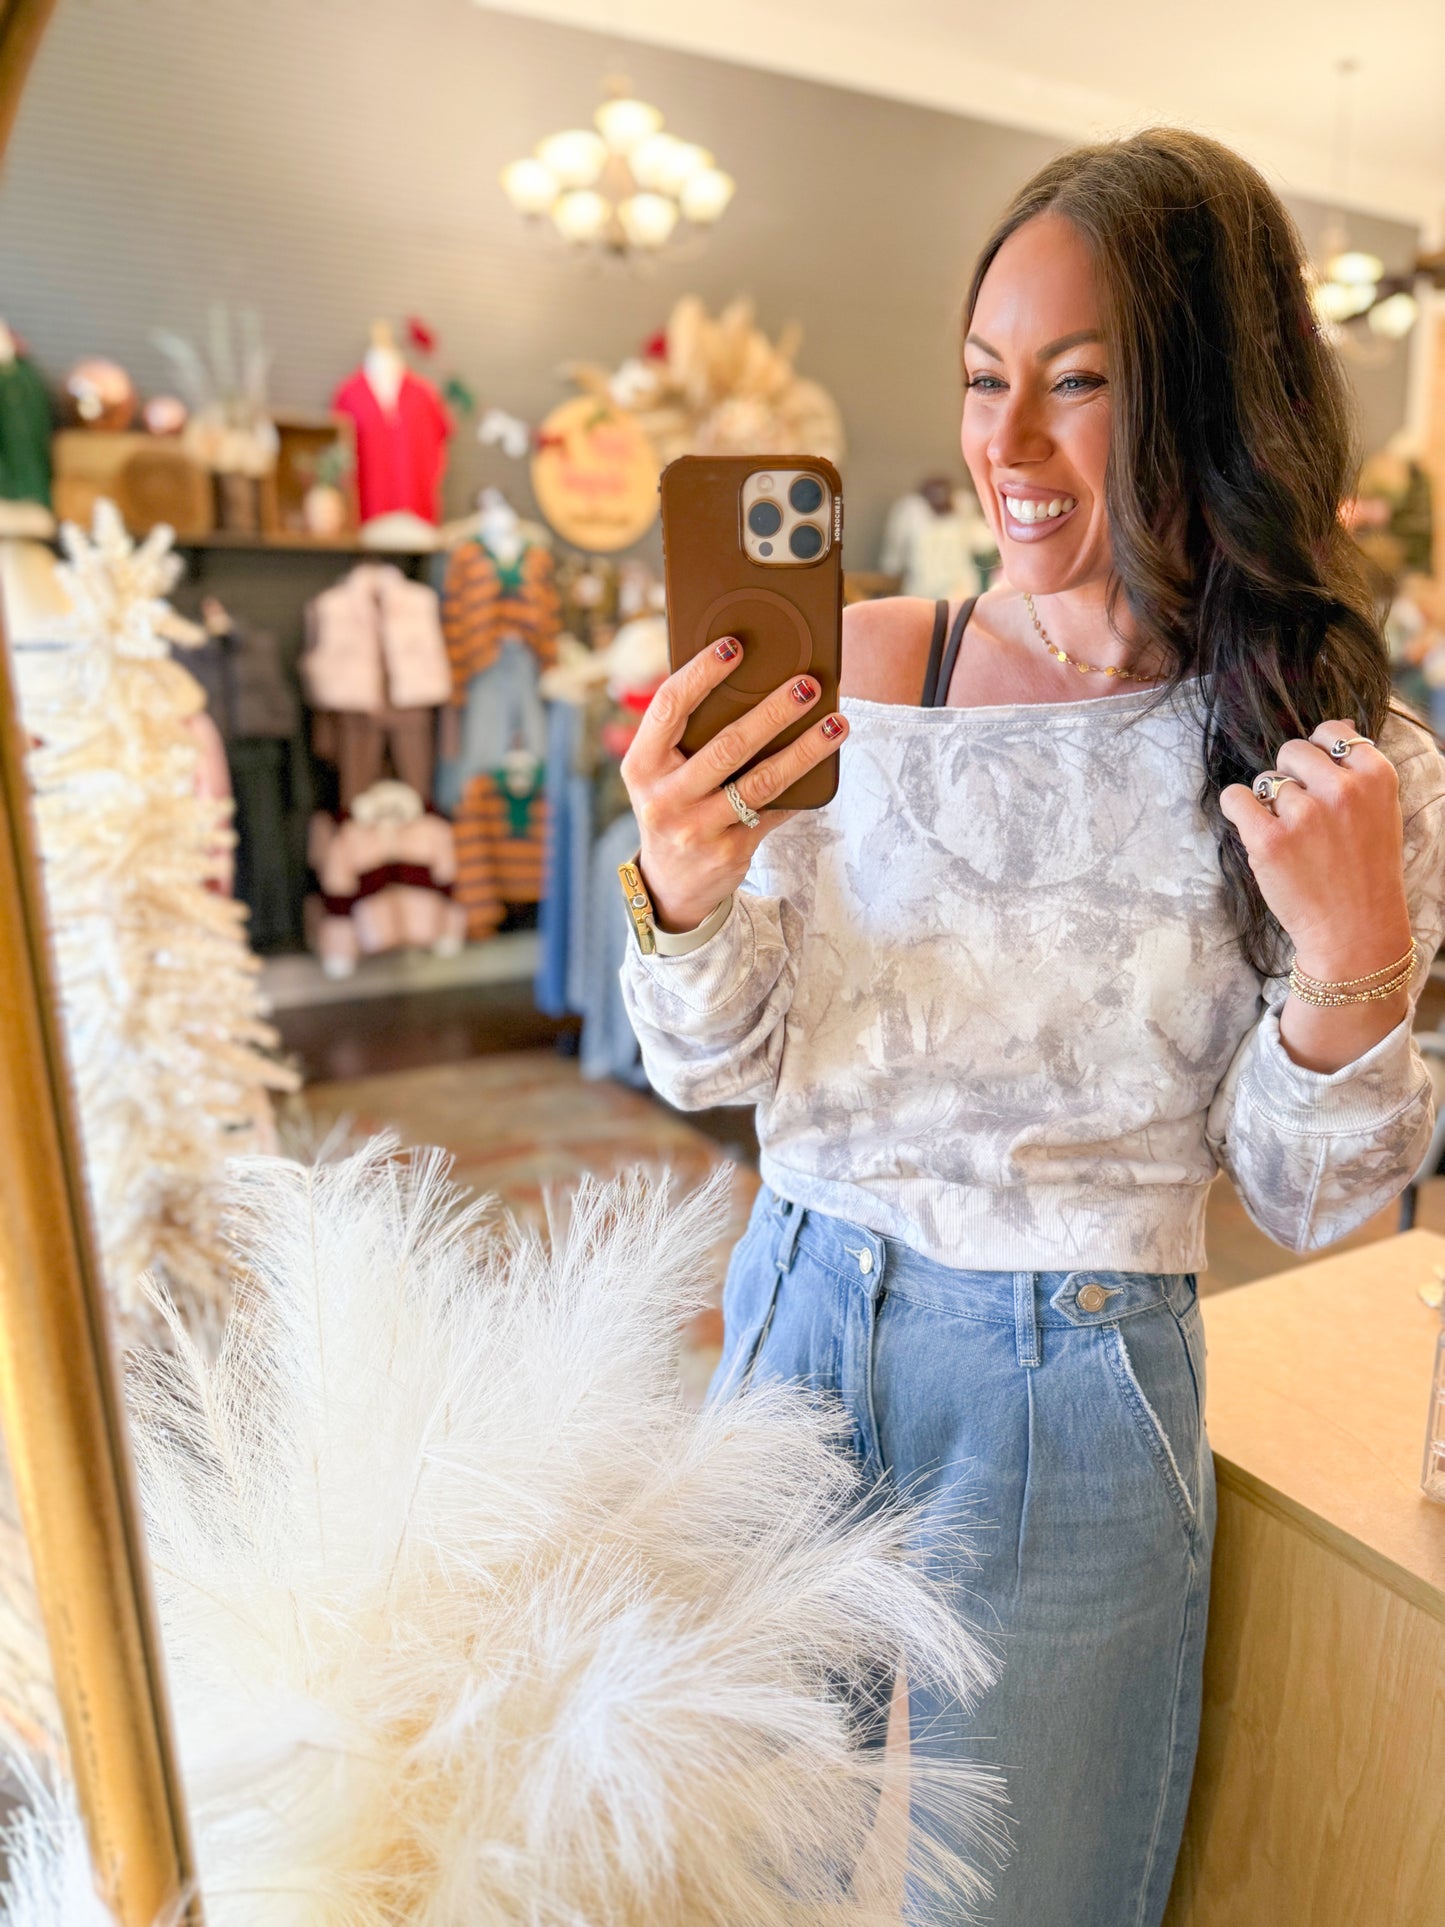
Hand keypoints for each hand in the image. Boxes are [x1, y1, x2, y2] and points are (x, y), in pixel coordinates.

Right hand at [620, 637, 846, 931]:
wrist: (670, 885)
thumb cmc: (672, 806)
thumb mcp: (660, 773)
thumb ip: (686, 735)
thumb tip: (748, 680)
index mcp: (641, 765)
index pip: (668, 707)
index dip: (700, 673)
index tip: (733, 646)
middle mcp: (665, 799)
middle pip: (727, 746)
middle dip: (773, 712)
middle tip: (808, 684)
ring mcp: (697, 829)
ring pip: (761, 782)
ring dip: (804, 750)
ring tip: (836, 723)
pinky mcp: (730, 852)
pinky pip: (775, 812)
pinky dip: (802, 787)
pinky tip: (826, 764)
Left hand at [1218, 721, 1411, 981]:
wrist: (1355, 932)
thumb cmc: (1366, 872)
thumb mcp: (1381, 813)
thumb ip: (1358, 772)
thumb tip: (1336, 728)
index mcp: (1376, 777)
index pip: (1332, 732)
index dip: (1318, 755)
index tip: (1317, 781)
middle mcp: (1342, 790)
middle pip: (1292, 751)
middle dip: (1289, 776)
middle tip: (1300, 812)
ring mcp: (1305, 815)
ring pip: (1265, 780)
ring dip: (1269, 803)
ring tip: (1291, 836)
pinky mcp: (1270, 840)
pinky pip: (1236, 798)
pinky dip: (1236, 808)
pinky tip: (1252, 826)